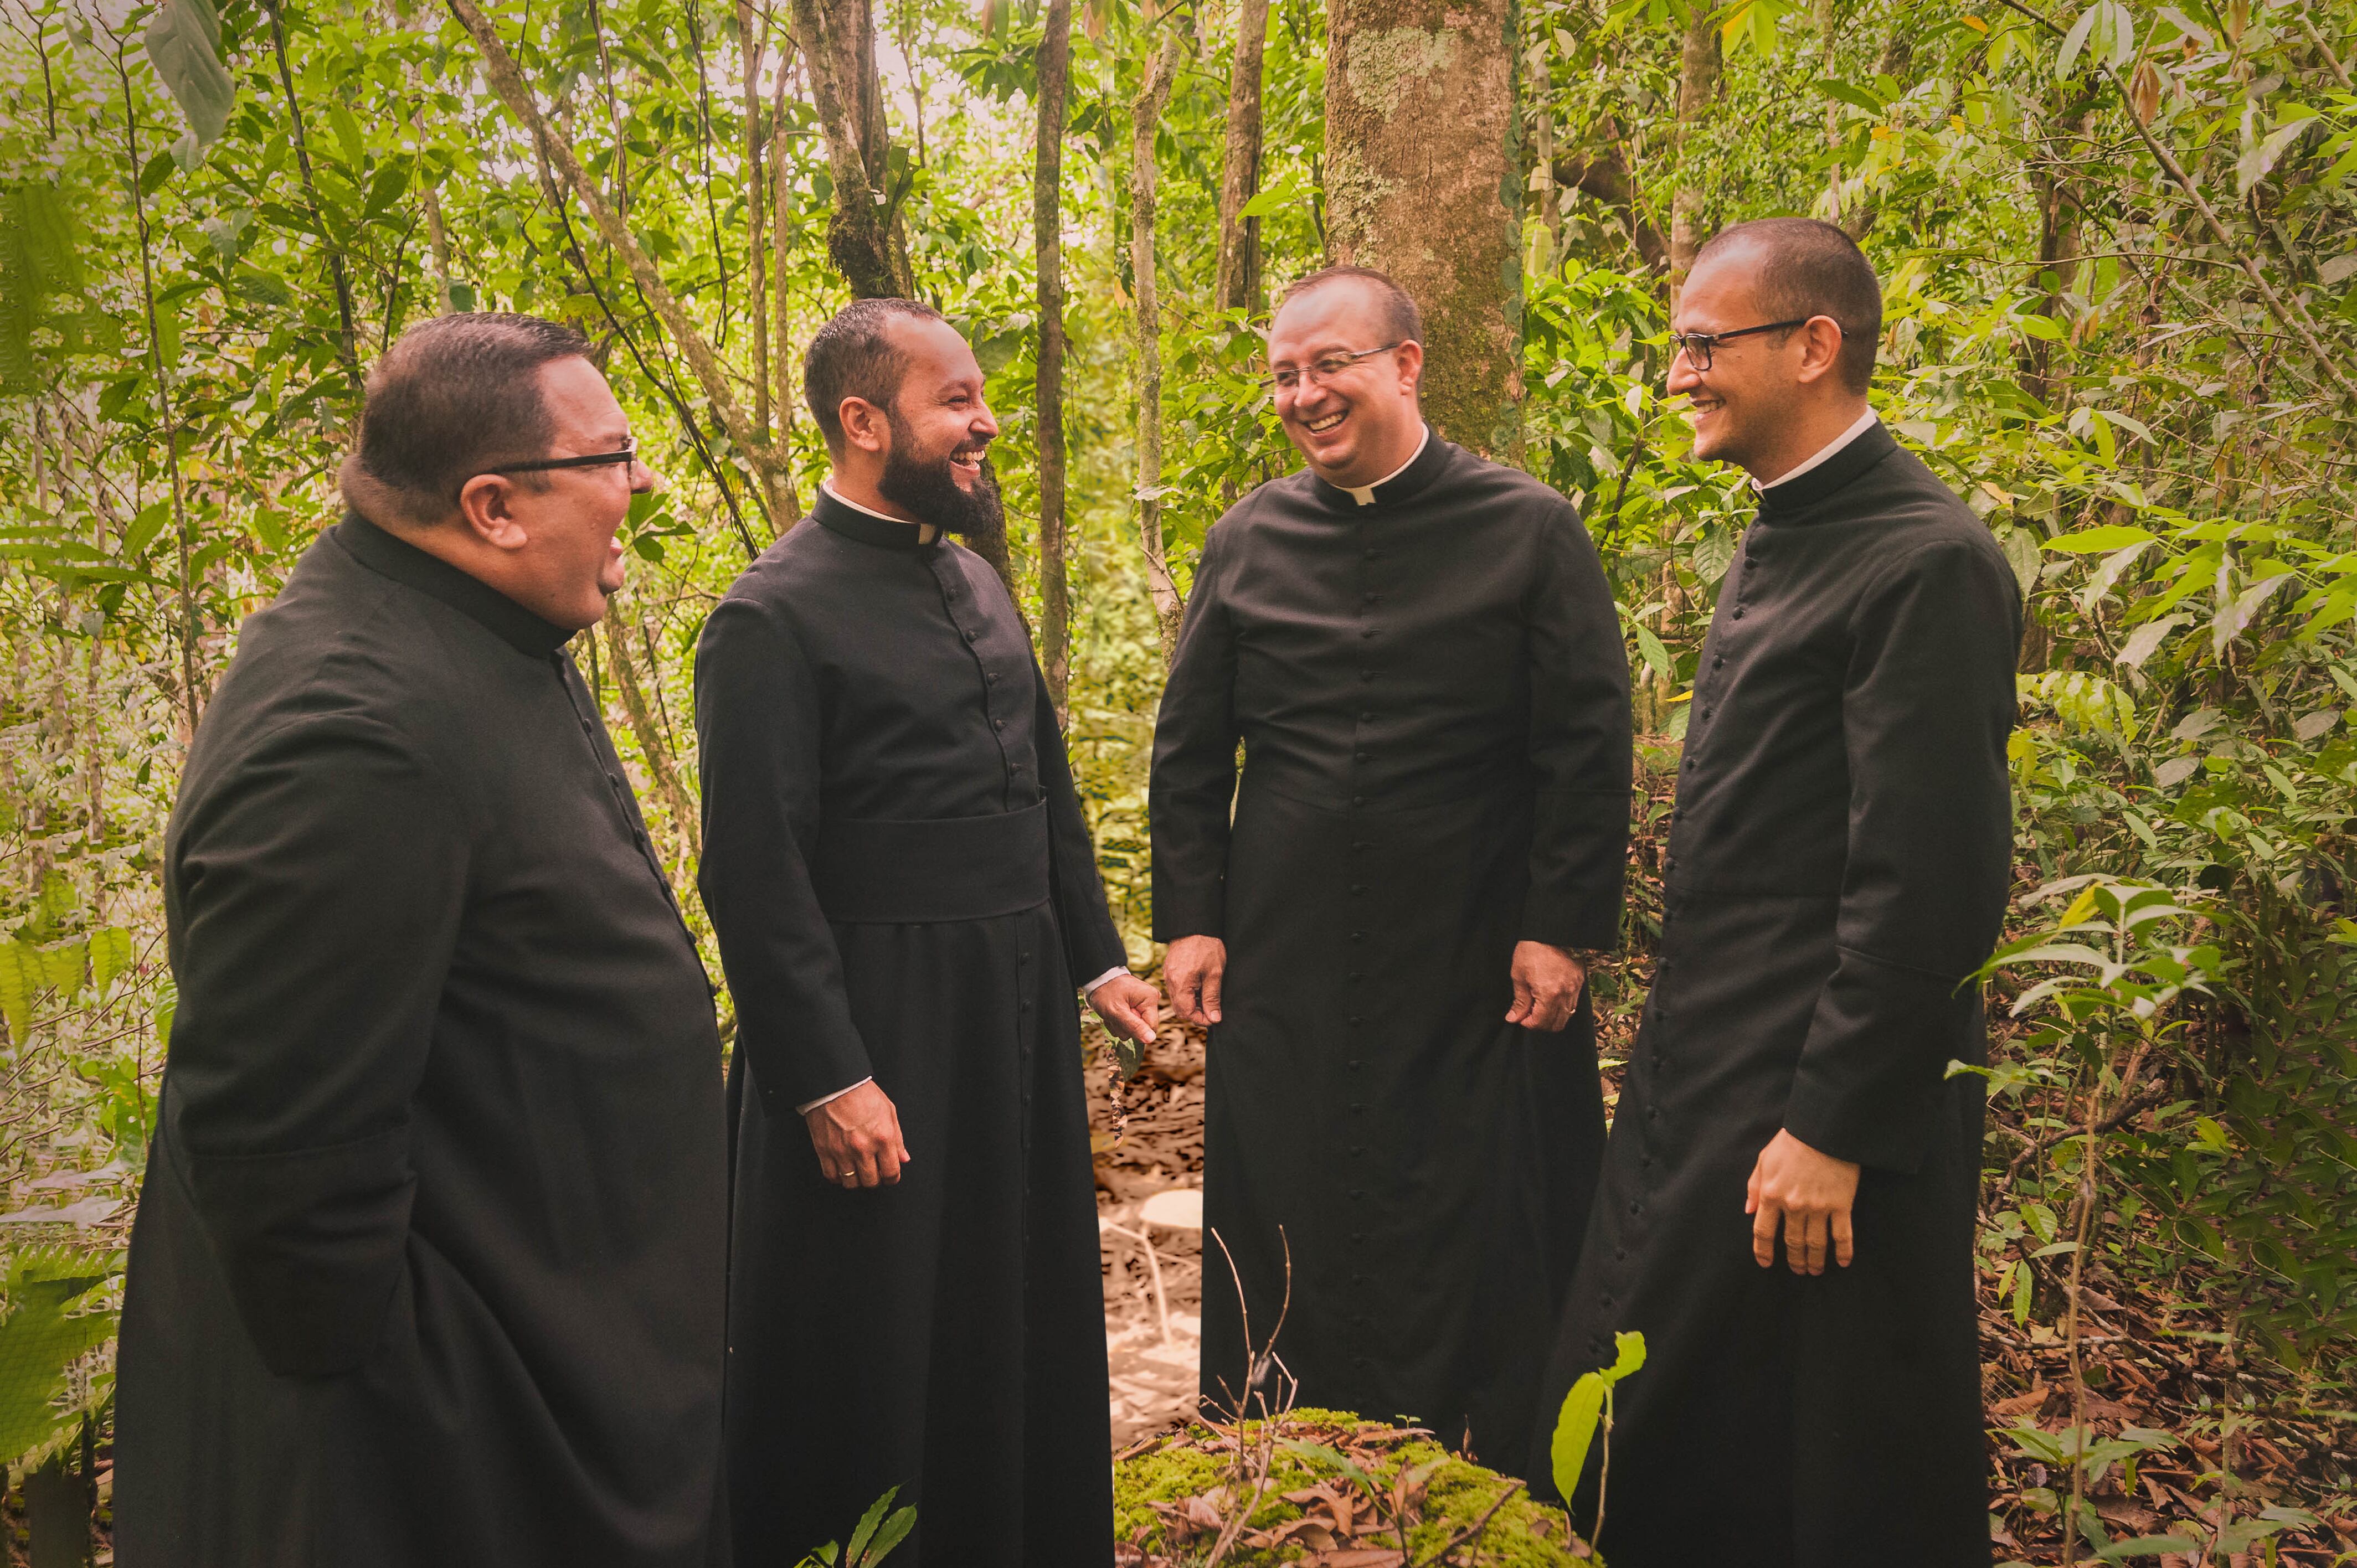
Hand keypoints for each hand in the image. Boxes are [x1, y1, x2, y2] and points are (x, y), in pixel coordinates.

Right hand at [805, 1080, 910, 1188]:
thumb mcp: (889, 1111)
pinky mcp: (824, 1150)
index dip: (892, 1178)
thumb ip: (897, 1138)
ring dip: (856, 1180)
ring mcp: (842, 1151)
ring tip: (858, 1171)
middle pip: (871, 1181)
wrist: (835, 1083)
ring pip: (851, 1182)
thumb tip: (903, 1158)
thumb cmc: (862, 1093)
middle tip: (874, 1172)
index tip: (890, 1176)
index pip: (891, 1172)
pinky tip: (842, 1169)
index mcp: (882, 1137)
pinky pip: (831, 1176)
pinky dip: (837, 1177)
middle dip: (875, 1180)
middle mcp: (863, 1147)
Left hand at [1088, 973, 1160, 1045]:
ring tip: (1113, 1013)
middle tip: (1114, 1016)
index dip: (1135, 1029)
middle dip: (1125, 1027)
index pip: (1151, 1027)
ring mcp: (1144, 1004)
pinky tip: (1114, 1012)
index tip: (1122, 1019)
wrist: (1098, 981)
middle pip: (1143, 1029)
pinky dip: (1120, 1022)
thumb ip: (1134, 1026)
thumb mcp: (1116, 1011)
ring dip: (1120, 1025)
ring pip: (1135, 1029)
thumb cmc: (1105, 992)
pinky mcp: (1138, 1007)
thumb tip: (1151, 1039)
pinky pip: (1131, 1023)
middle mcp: (1151, 1000)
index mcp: (1150, 999)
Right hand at [1163, 935, 1226, 1026]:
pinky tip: (1200, 988)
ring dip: (1192, 1004)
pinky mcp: (1169, 971)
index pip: (1186, 1013)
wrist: (1194, 925)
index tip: (1214, 1017)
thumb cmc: (1207, 947)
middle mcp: (1170, 982)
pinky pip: (1176, 989)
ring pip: (1178, 1000)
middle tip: (1212, 1010)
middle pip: (1180, 1009)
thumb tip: (1214, 1018)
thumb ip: (1212, 998)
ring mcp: (1168, 976)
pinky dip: (1188, 994)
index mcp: (1180, 984)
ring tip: (1208, 997)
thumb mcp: (1214, 974)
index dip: (1200, 1019)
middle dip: (1196, 1013)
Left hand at [1504, 941, 1585, 1031]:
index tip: (1520, 1017)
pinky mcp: (1579, 982)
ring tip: (1539, 1007)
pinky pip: (1573, 1004)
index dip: (1527, 1023)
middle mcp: (1566, 994)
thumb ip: (1519, 1001)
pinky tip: (1550, 999)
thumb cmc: (1532, 951)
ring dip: (1551, 1017)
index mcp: (1549, 994)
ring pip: (1566, 1016)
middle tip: (1528, 1014)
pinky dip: (1561, 1008)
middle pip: (1556, 1024)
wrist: (1550, 932)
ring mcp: (1575, 989)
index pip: (1540, 1023)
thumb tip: (1514, 1018)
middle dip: (1540, 1024)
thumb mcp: (1519, 976)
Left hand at [1745, 1129, 1859, 1273]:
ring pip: (1815, 1243)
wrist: (1824, 1130)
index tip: (1765, 1263)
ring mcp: (1818, 1207)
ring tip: (1814, 1270)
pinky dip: (1843, 1251)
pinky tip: (1843, 1262)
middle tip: (1797, 1270)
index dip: (1763, 1251)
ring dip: (1814, 1260)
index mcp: (1771, 1194)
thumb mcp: (1764, 1160)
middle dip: (1793, 1260)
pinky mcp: (1841, 1205)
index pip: (1763, 1231)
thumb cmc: (1791, 1142)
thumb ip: (1754, 1186)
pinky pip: (1842, 1235)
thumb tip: (1748, 1211)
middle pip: (1791, 1242)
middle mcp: (1793, 1206)